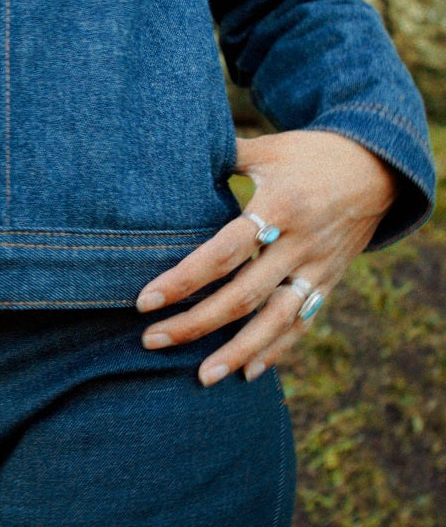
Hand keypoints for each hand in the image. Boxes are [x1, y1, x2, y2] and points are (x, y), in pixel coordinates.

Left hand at [136, 131, 398, 385]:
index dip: (185, 279)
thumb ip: (221, 156)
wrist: (380, 168)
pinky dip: (277, 350)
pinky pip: (303, 323)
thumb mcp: (267, 149)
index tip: (146, 300)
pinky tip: (248, 373)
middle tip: (151, 340)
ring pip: (275, 320)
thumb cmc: (309, 155)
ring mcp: (318, 267)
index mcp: (279, 207)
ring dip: (237, 351)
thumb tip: (171, 154)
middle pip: (243, 295)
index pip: (223, 252)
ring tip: (202, 377)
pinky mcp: (330, 282)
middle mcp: (299, 243)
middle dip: (196, 323)